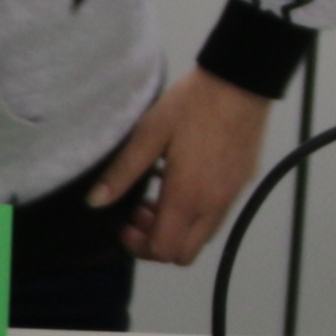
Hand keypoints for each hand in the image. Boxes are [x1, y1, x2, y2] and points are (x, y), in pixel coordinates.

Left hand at [90, 69, 276, 268]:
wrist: (240, 81)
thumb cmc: (193, 105)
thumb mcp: (149, 133)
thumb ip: (123, 172)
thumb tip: (96, 201)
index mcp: (187, 197)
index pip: (163, 250)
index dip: (138, 245)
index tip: (125, 221)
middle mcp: (212, 205)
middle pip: (184, 254)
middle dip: (156, 243)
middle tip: (140, 212)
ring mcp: (230, 197)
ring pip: (201, 238)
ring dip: (177, 229)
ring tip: (159, 195)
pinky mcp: (240, 185)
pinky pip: (215, 217)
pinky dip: (194, 214)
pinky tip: (182, 180)